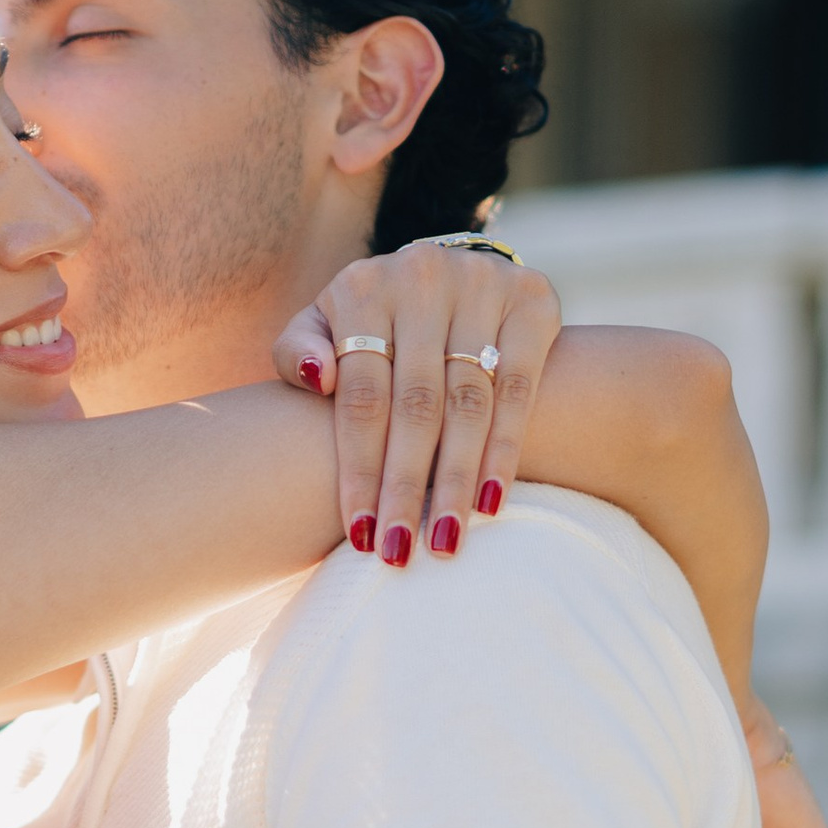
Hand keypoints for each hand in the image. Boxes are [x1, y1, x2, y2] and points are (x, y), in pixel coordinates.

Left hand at [274, 242, 561, 563]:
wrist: (445, 275)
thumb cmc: (370, 323)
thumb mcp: (322, 325)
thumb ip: (297, 349)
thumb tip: (315, 377)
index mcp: (362, 287)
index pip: (361, 395)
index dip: (360, 468)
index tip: (360, 533)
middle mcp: (422, 277)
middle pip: (416, 405)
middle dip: (407, 486)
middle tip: (400, 552)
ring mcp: (481, 283)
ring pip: (470, 402)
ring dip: (457, 479)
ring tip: (445, 541)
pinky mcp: (530, 300)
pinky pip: (520, 387)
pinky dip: (505, 448)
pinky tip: (491, 502)